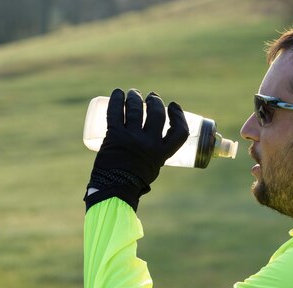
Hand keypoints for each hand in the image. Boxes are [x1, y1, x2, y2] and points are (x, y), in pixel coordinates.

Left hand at [84, 88, 188, 210]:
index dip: (179, 116)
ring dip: (135, 97)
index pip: (179, 131)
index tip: (173, 106)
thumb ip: (156, 150)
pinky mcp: (114, 136)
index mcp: (162, 153)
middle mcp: (149, 144)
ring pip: (135, 109)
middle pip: (156, 114)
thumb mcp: (153, 166)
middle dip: (155, 101)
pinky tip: (117, 93)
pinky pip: (115, 112)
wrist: (113, 188)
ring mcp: (131, 139)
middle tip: (151, 97)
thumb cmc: (134, 179)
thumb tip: (154, 131)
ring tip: (134, 94)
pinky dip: (116, 100)